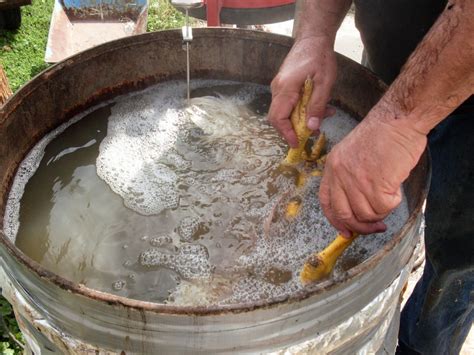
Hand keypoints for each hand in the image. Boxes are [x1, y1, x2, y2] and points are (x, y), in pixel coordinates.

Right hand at [268, 36, 336, 146]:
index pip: (278, 118)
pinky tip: (318, 109)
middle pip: (278, 118)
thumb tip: (312, 127)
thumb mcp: (325, 82)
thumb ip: (318, 105)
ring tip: (322, 119)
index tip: (296, 143)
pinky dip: (300, 111)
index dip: (286, 133)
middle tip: (309, 136)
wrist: (313, 38)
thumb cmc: (320, 57)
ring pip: (284, 112)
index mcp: (286, 88)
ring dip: (300, 120)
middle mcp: (278, 89)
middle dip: (293, 130)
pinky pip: (288, 104)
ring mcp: (279, 87)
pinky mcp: (284, 86)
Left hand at [319, 111, 426, 235]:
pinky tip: (396, 189)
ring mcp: (356, 180)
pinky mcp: (375, 184)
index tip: (346, 232)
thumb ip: (350, 177)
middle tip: (376, 227)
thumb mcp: (353, 153)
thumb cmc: (382, 134)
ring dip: (381, 212)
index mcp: (332, 167)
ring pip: (366, 214)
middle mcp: (340, 175)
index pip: (326, 201)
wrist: (397, 120)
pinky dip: (393, 203)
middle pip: (344, 214)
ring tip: (390, 196)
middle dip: (360, 226)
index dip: (335, 220)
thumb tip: (358, 207)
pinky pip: (384, 208)